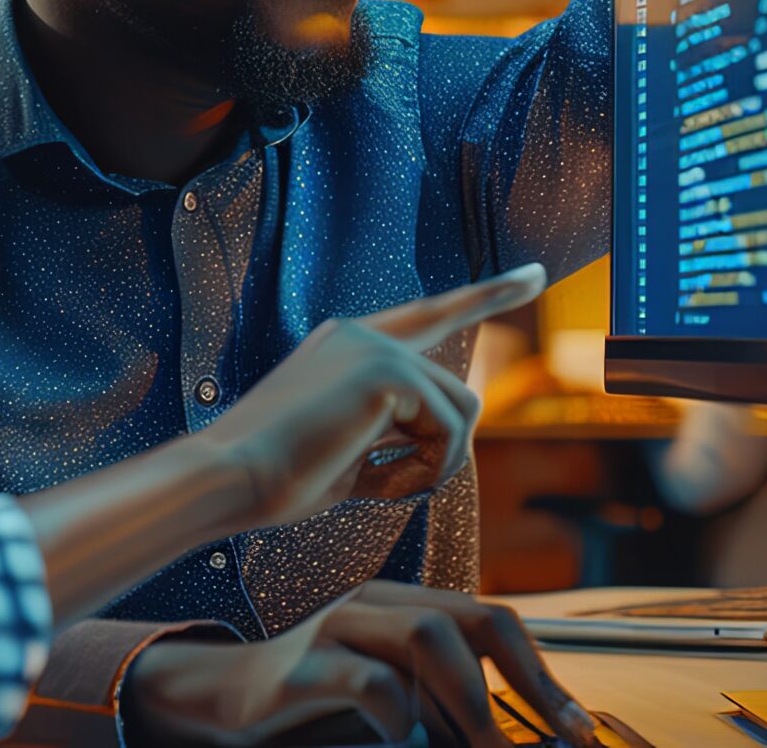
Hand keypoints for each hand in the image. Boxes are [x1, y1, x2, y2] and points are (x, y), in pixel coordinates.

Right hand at [122, 582, 596, 747]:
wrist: (225, 698)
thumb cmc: (321, 703)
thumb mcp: (395, 698)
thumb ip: (445, 706)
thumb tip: (510, 737)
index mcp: (404, 605)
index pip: (493, 621)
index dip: (542, 675)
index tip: (577, 728)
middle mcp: (376, 603)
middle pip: (471, 618)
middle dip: (525, 681)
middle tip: (552, 739)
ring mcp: (336, 627)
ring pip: (425, 636)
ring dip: (468, 700)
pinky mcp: (302, 667)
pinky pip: (367, 681)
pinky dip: (400, 716)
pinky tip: (401, 740)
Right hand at [195, 266, 547, 529]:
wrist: (231, 477)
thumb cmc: (275, 477)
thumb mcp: (345, 449)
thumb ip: (394, 432)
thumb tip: (449, 441)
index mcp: (349, 344)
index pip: (432, 313)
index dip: (488, 295)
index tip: (535, 276)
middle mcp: (364, 333)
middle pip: (459, 396)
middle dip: (441, 456)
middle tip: (393, 491)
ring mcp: (376, 347)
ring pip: (460, 414)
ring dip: (435, 467)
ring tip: (380, 489)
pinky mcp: (387, 372)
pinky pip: (449, 432)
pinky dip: (427, 472)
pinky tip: (379, 485)